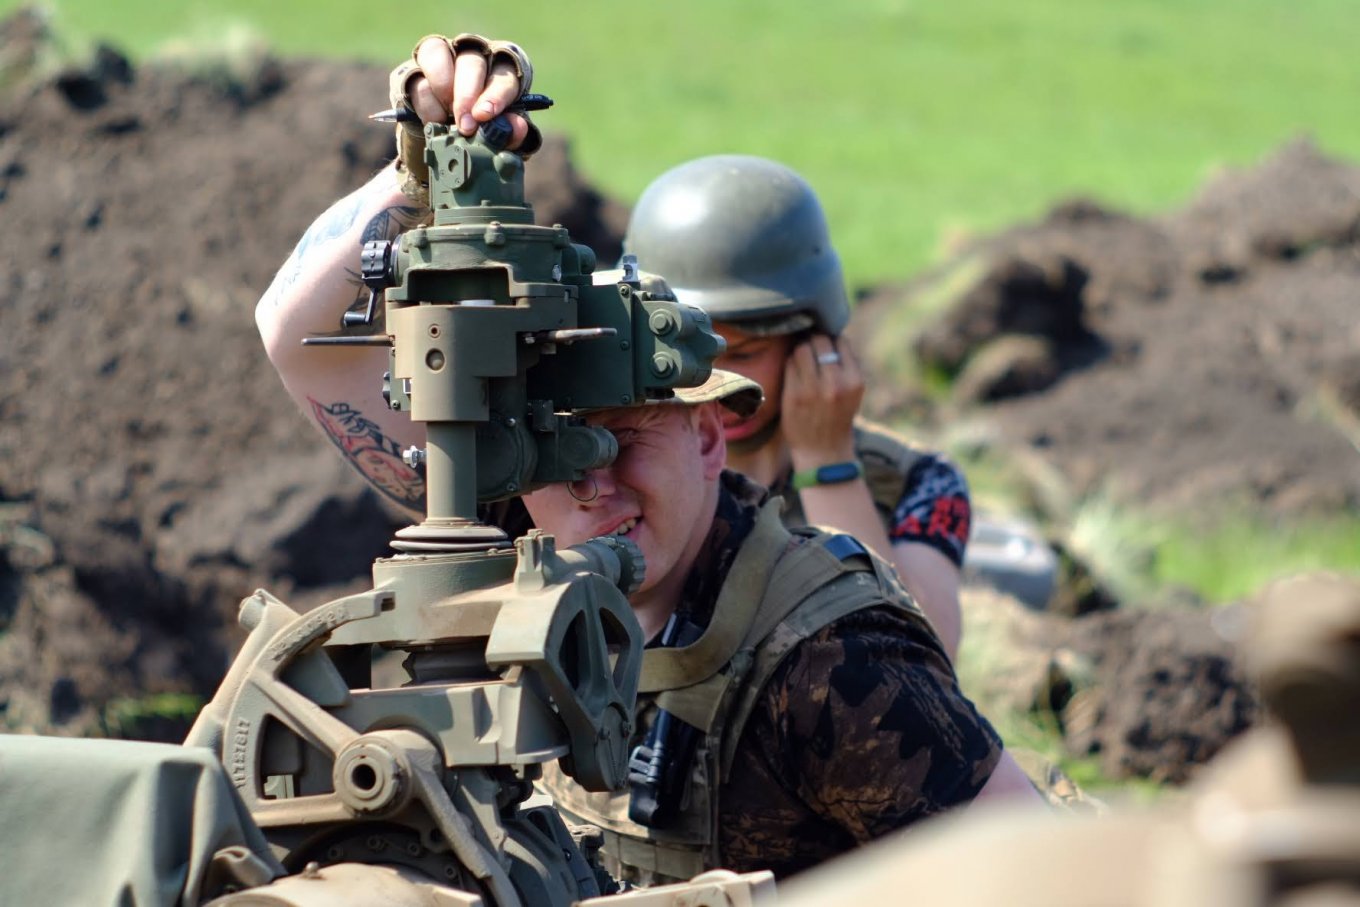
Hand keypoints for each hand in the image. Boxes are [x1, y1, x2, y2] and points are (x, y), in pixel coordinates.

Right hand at [405, 35, 531, 148]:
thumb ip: (510, 132)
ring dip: (442, 90)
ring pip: (438, 54)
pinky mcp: (415, 68)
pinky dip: (426, 104)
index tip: (485, 115)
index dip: (496, 93)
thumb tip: (517, 128)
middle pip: (472, 62)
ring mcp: (442, 56)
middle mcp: (473, 55)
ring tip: (446, 119)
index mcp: (501, 70)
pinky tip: (434, 122)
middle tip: (465, 124)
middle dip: (467, 95)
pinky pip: (418, 78)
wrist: (447, 135)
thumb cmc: (480, 129)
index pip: (505, 74)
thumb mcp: (497, 134)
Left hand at [781, 333, 864, 468]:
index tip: (824, 345)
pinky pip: (789, 365)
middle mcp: (836, 382)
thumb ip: (844, 364)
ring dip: (800, 351)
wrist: (824, 453)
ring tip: (802, 361)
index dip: (831, 340)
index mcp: (855, 380)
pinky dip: (791, 364)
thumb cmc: (837, 417)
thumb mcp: (851, 390)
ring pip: (802, 349)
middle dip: (814, 341)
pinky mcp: (793, 395)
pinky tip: (794, 373)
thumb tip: (828, 332)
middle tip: (810, 348)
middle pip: (820, 340)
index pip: (840, 341)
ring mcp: (813, 389)